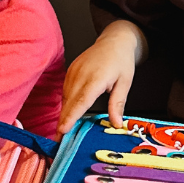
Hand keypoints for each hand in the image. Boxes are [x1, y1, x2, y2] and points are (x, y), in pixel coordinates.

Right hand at [57, 21, 147, 135]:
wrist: (114, 41)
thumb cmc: (121, 61)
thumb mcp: (125, 83)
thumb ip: (118, 104)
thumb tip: (116, 124)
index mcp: (95, 78)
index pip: (80, 101)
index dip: (71, 117)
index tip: (62, 130)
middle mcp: (81, 75)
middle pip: (69, 103)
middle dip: (63, 122)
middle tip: (59, 142)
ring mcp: (73, 73)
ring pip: (66, 98)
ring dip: (64, 114)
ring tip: (63, 132)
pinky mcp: (70, 72)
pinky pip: (66, 92)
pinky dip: (67, 104)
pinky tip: (69, 114)